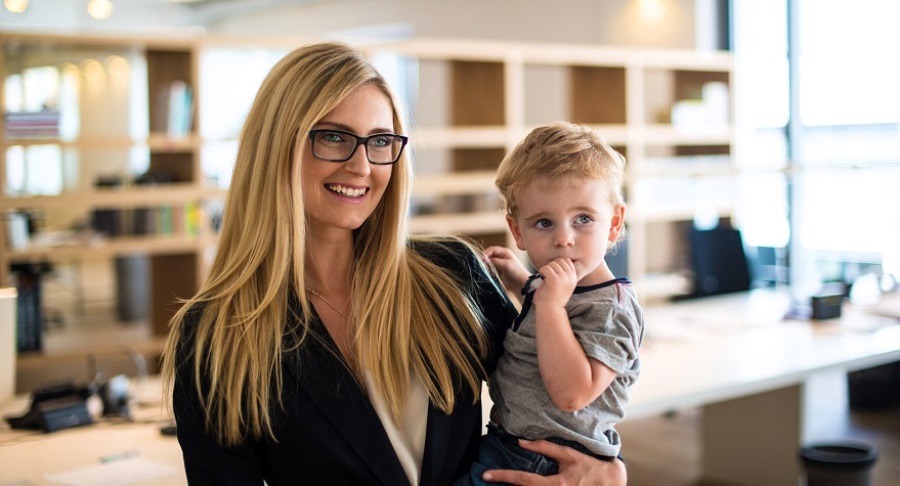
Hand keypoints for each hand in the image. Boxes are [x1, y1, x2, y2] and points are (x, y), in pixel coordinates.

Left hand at [482, 439, 626, 484]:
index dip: (503, 477)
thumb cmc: (590, 467)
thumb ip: (545, 448)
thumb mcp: (569, 455)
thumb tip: (522, 442)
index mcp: (557, 484)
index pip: (523, 481)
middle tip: (486, 478)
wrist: (611, 483)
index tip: (486, 475)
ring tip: (500, 479)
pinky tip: (517, 485)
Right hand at [484, 246, 529, 292]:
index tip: (482, 259)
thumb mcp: (506, 264)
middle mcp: (501, 257)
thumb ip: (494, 261)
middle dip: (485, 260)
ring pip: (488, 263)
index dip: (486, 253)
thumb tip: (484, 259)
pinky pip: (490, 269)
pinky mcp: (497, 271)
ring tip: (485, 270)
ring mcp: (499, 264)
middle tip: (482, 265)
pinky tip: (488, 274)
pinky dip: (488, 271)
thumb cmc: (516, 272)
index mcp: (504, 252)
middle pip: (489, 256)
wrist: (520, 284)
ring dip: (486, 266)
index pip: (492, 250)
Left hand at [533, 258, 576, 308]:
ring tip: (546, 279)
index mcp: (574, 277)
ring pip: (552, 263)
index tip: (553, 273)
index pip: (567, 260)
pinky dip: (541, 272)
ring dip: (546, 270)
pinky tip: (542, 279)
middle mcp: (570, 277)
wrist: (550, 310)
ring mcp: (563, 278)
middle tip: (548, 277)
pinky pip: (545, 268)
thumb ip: (564, 273)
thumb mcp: (563, 284)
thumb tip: (558, 260)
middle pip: (559, 260)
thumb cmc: (553, 297)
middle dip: (551, 266)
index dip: (558, 264)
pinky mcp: (554, 280)